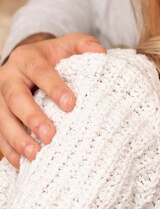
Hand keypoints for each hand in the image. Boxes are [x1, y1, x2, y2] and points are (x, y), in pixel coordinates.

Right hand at [0, 32, 104, 165]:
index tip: (71, 104)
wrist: (33, 62)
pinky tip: (22, 164)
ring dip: (17, 139)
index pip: (40, 71)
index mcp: (27, 57)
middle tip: (51, 135)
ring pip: (1, 119)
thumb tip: (100, 53)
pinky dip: (8, 150)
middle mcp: (8, 76)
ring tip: (35, 155)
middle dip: (32, 118)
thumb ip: (85, 45)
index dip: (54, 88)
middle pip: (15, 98)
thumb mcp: (71, 44)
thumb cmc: (57, 55)